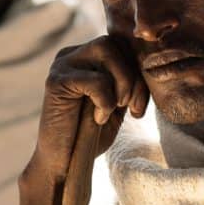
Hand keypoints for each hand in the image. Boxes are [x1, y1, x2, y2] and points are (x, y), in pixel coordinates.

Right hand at [16, 36, 147, 204]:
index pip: (120, 46)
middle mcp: (71, 55)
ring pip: (106, 49)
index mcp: (85, 57)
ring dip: (121, 82)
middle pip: (114, 43)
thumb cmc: (90, 134)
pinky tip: (97, 118)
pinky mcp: (56, 81)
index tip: (139, 107)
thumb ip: (127, 80)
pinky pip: (96, 79)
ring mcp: (62, 65)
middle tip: (129, 107)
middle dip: (131, 76)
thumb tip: (147, 62)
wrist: (64, 162)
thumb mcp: (117, 102)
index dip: (137, 72)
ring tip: (114, 108)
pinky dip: (105, 101)